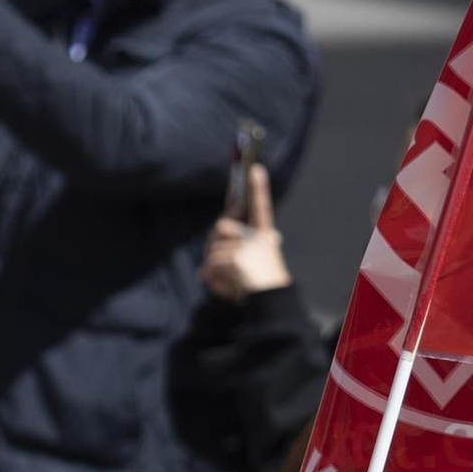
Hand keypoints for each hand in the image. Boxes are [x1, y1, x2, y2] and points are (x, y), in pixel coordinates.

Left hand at [201, 165, 290, 300]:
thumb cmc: (259, 289)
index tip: (255, 168)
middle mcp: (257, 237)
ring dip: (213, 267)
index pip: (261, 208)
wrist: (272, 303)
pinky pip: (213, 264)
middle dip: (213, 243)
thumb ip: (226, 265)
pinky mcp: (237, 258)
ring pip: (215, 249)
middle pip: (222, 226)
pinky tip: (223, 286)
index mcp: (264, 236)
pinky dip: (212, 276)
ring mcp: (247, 247)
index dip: (258, 189)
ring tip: (226, 281)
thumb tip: (200, 272)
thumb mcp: (248, 269)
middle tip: (209, 264)